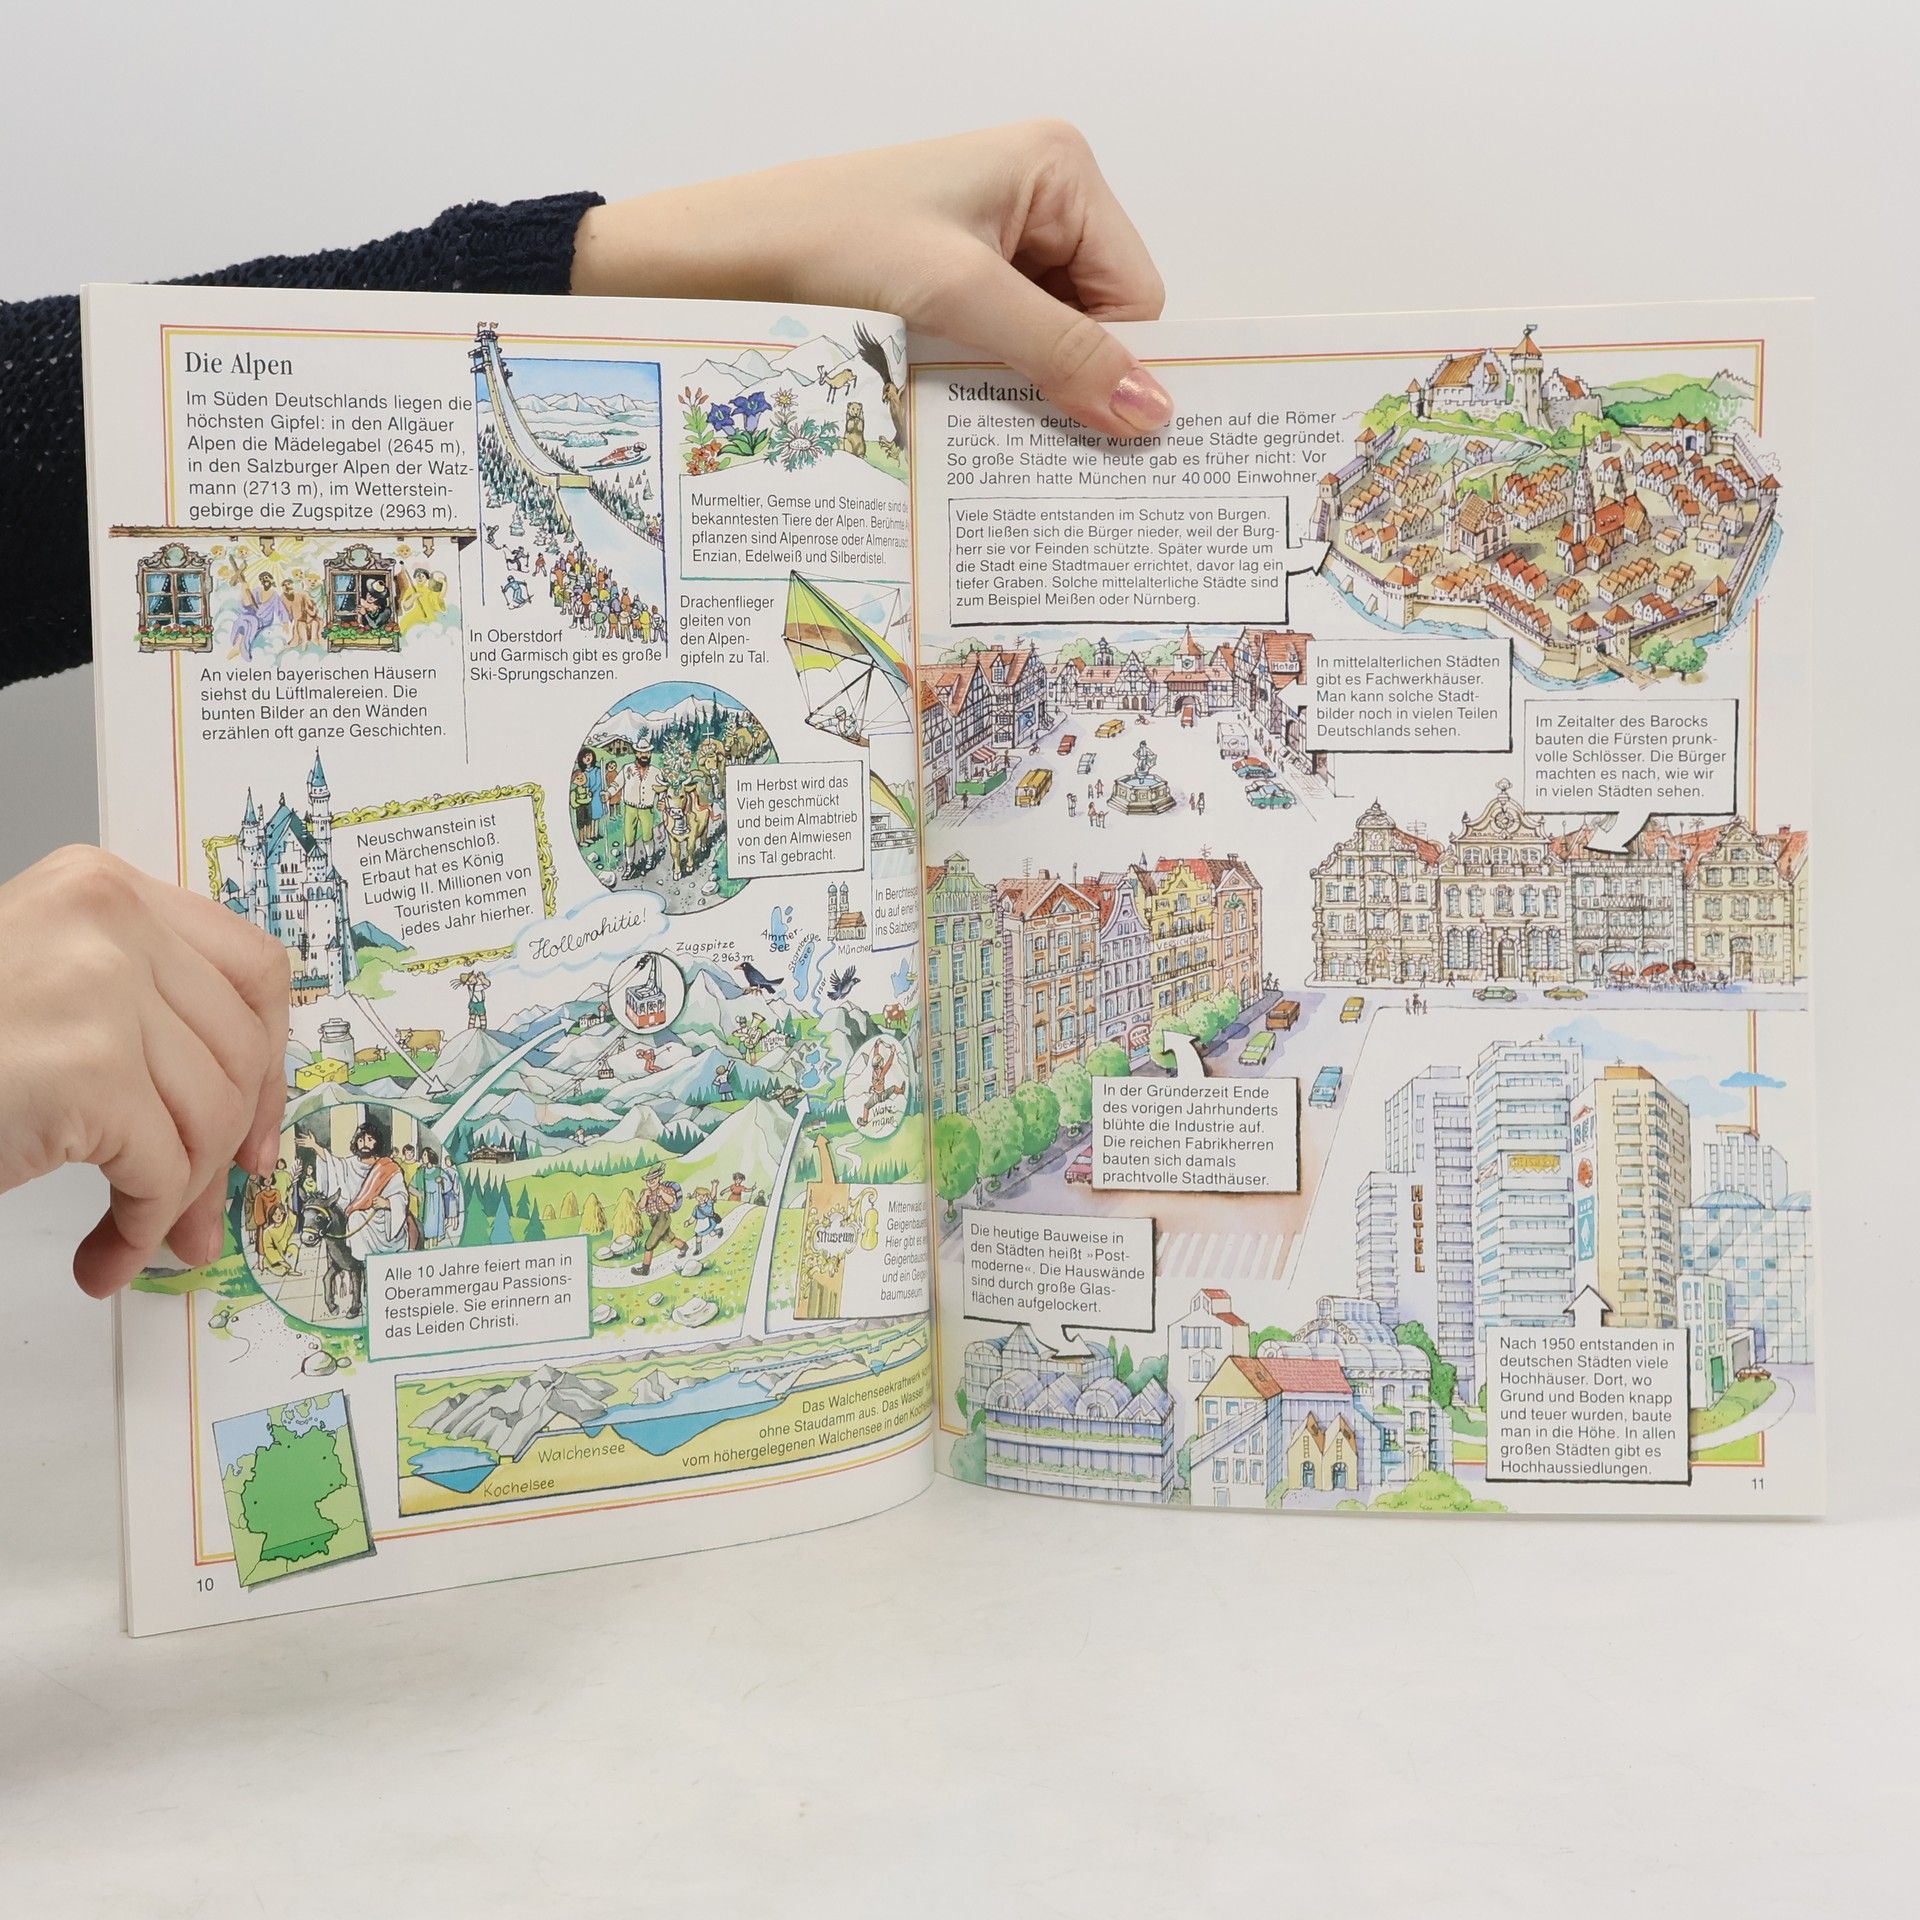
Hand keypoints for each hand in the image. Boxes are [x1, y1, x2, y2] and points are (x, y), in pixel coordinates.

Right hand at [0, 847, 290, 1296]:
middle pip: (238, 1050)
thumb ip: (143, 1017)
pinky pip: (160, 1168)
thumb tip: (242, 1123)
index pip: (251, 969)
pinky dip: (141, 1226)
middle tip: (204, 1215)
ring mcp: (99, 991)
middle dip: (228, 1148)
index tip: (255, 1125)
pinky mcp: (87, 1070)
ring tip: (136, 1237)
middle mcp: (109, 921)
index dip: (267, 1059)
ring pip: (208, 1115)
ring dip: (177, 1198)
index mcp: (102, 889)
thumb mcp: (52, 994)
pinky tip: (105, 1254)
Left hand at [572, 121, 1171, 435]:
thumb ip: (1061, 354)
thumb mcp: (959, 299)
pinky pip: (1001, 350)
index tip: (1098, 432)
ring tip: (971, 407)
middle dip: (1068, 377)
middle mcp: (1033, 198)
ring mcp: (990, 243)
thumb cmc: (824, 244)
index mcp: (1057, 170)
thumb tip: (1152, 411)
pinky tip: (952, 403)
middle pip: (1098, 322)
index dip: (1117, 363)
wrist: (712, 262)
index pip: (1137, 293)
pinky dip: (987, 386)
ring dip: (1021, 387)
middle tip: (1026, 429)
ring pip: (1048, 345)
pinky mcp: (948, 284)